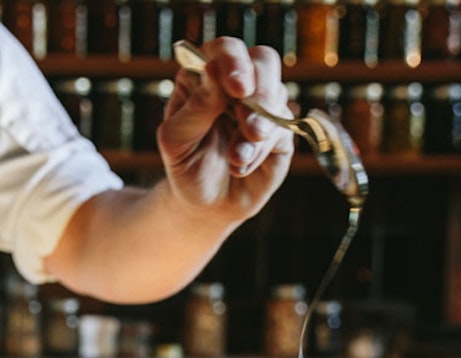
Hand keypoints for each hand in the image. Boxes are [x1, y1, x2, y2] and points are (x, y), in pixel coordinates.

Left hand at [157, 38, 293, 222]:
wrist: (206, 204)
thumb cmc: (185, 167)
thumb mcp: (177, 141)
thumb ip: (196, 108)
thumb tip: (213, 71)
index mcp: (205, 78)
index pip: (225, 50)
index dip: (234, 62)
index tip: (238, 87)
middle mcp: (237, 85)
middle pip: (264, 61)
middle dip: (261, 91)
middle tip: (252, 126)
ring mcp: (262, 106)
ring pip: (276, 98)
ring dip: (256, 132)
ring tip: (235, 158)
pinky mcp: (281, 131)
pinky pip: (283, 129)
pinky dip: (259, 151)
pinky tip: (241, 166)